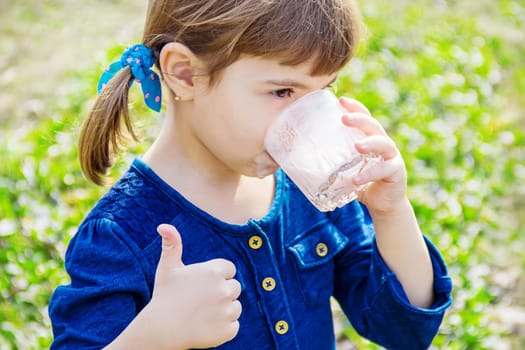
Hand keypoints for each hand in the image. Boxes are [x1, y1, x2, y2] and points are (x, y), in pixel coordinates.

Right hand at [148, 224, 241, 348]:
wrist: (161, 330)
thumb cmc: (164, 296)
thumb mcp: (167, 268)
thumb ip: (172, 245)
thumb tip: (163, 225)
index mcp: (214, 271)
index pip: (229, 270)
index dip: (217, 277)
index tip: (202, 285)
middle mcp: (224, 289)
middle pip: (234, 287)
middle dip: (222, 292)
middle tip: (201, 300)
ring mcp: (227, 310)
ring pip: (235, 307)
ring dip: (224, 310)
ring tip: (203, 313)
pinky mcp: (228, 330)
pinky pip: (234, 326)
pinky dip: (224, 328)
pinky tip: (206, 326)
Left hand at [339, 97, 407, 214]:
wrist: (381, 204)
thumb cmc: (359, 183)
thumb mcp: (343, 170)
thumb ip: (328, 163)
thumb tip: (293, 160)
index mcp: (370, 139)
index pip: (365, 118)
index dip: (355, 108)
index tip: (341, 100)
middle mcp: (383, 144)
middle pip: (374, 126)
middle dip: (360, 120)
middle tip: (344, 118)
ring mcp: (392, 157)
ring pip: (384, 144)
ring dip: (370, 143)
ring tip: (357, 146)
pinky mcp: (397, 172)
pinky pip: (384, 170)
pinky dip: (370, 174)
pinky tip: (356, 180)